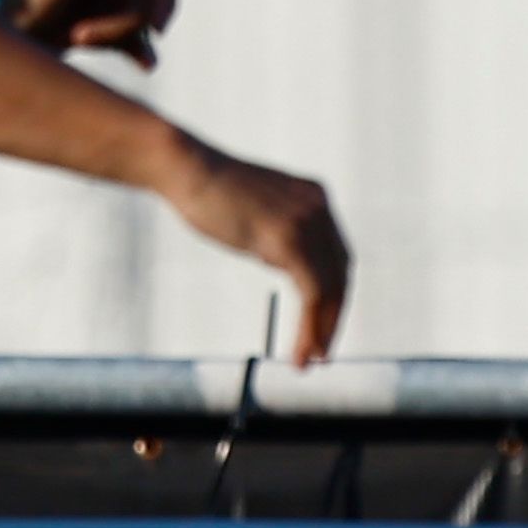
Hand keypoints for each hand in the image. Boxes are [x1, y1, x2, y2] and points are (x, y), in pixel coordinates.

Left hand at [10, 0, 179, 67]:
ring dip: (122, 39)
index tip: (154, 28)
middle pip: (151, 1)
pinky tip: (144, 65)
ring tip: (75, 40)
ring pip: (142, 24)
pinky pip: (134, 42)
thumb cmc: (16, 1)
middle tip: (80, 37)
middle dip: (127, 24)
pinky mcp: (102, 27)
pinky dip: (139, 52)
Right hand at [159, 148, 351, 363]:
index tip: (323, 323)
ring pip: (330, 289)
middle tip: (322, 352)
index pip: (338, 256)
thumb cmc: (205, 188)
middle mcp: (319, 207)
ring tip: (310, 360)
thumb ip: (276, 230)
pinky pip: (313, 293)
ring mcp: (307, 222)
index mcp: (315, 196)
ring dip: (322, 330)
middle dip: (334, 317)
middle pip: (342, 273)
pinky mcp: (289, 240)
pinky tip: (300, 350)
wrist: (185, 167)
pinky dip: (311, 326)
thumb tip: (281, 257)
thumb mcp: (254, 209)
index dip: (334, 294)